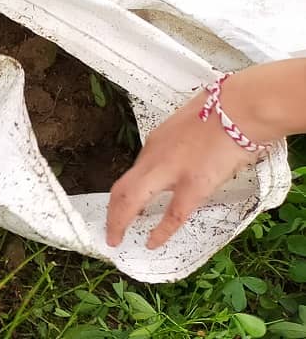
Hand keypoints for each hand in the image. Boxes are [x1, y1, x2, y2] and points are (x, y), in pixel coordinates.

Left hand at [105, 81, 271, 249]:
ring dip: (120, 220)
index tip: (123, 208)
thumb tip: (182, 160)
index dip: (125, 194)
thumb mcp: (188, 126)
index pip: (133, 173)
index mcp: (156, 143)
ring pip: (132, 199)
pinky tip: (152, 242)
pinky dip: (160, 231)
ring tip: (116, 238)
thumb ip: (179, 147)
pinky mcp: (194, 184)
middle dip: (112, 211)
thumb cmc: (224, 111)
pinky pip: (173, 214)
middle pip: (121, 189)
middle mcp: (155, 157)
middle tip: (108, 230)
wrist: (241, 107)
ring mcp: (171, 171)